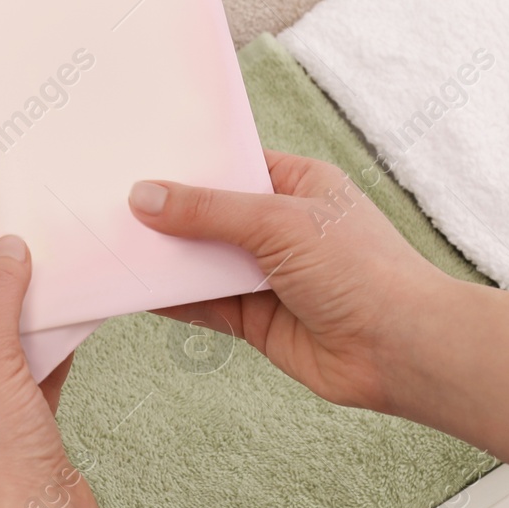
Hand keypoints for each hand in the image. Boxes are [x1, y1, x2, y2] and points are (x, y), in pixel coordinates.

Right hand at [129, 150, 508, 472]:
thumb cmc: (361, 270)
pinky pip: (203, 303)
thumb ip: (208, 211)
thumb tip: (145, 197)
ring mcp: (267, 274)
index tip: (136, 158)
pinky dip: (172, 297)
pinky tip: (135, 288)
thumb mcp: (278, 222)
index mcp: (297, 184)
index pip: (231, 165)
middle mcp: (281, 227)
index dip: (187, 163)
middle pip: (210, 214)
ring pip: (202, 260)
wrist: (400, 350)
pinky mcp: (256, 319)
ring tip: (109, 241)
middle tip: (108, 200)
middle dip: (166, 213)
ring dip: (165, 257)